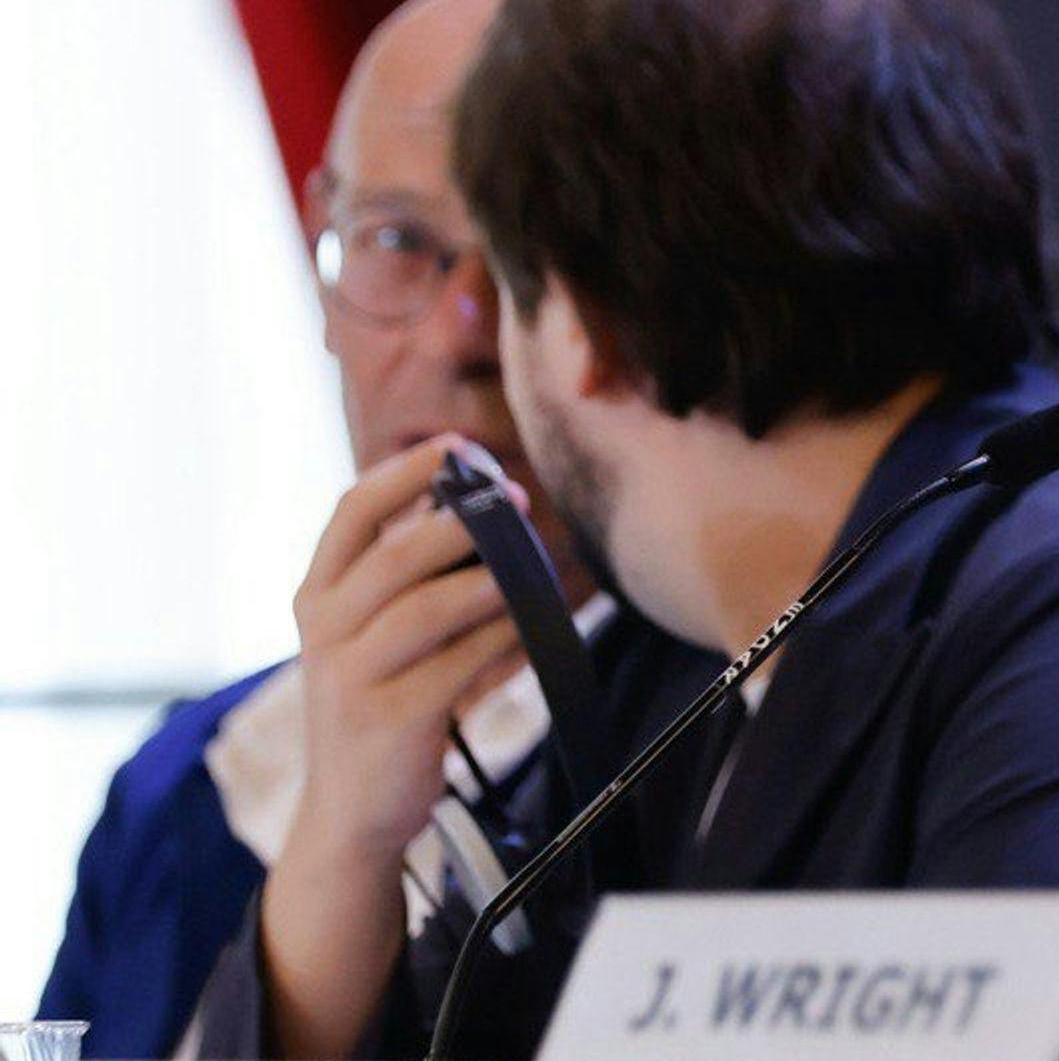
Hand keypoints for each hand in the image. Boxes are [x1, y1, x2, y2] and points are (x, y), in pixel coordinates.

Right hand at [260, 436, 526, 1056]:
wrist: (352, 814)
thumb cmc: (381, 707)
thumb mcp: (371, 637)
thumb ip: (407, 579)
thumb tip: (477, 507)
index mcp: (317, 598)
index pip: (350, 513)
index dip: (404, 473)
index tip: (457, 447)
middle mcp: (324, 631)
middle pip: (397, 555)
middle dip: (465, 522)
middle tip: (518, 502)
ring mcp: (351, 677)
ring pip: (431, 607)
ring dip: (495, 580)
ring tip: (539, 563)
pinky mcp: (390, 720)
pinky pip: (462, 663)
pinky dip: (507, 637)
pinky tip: (538, 625)